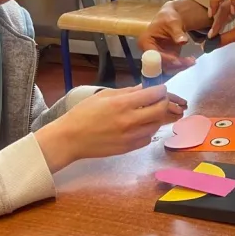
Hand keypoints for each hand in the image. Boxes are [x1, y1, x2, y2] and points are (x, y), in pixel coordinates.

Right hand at [35, 85, 186, 171]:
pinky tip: (140, 126)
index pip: (154, 94)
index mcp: (122, 104)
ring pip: (157, 124)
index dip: (161, 89)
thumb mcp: (103, 96)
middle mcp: (129, 120)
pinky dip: (148, 130)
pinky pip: (148, 138)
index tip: (160, 88)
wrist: (70, 139)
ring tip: (149, 112)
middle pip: (161, 109)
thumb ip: (127, 92)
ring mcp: (131, 136)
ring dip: (157, 117)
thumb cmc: (83, 114)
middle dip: (164, 102)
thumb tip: (145, 87)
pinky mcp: (129, 148)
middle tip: (160, 100)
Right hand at [136, 3, 196, 70]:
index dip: (165, 59)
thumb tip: (182, 41)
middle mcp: (149, 52)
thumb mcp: (173, 22)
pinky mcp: (166, 59)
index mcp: (145, 41)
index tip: (178, 60)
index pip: (153, 55)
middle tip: (189, 62)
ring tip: (192, 61)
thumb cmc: (168, 18)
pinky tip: (191, 61)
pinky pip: (172, 66)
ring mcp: (158, 56)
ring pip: (167, 67)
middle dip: (175, 65)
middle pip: (160, 64)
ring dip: (179, 67)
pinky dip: (181, 65)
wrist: (171, 19)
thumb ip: (177, 32)